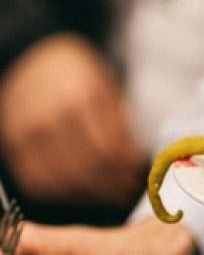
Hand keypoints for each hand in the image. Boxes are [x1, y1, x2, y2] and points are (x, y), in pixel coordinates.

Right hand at [0, 33, 145, 206]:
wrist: (32, 58)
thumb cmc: (77, 74)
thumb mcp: (107, 85)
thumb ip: (121, 120)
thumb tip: (137, 158)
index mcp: (81, 98)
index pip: (109, 148)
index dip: (126, 169)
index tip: (138, 175)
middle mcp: (51, 117)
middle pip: (88, 169)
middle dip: (113, 186)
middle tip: (127, 191)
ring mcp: (28, 133)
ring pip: (64, 181)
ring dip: (91, 195)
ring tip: (109, 195)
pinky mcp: (13, 145)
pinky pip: (38, 183)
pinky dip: (62, 194)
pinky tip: (80, 192)